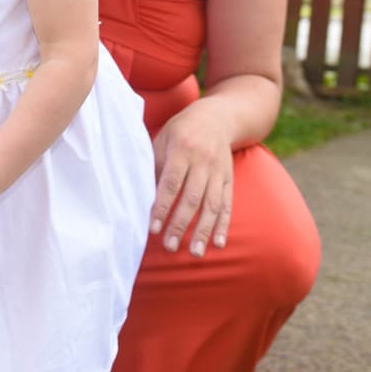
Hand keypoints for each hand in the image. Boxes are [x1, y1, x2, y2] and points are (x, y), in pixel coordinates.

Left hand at [148, 102, 234, 256]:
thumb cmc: (180, 131)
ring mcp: (219, 171)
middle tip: (170, 248)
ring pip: (212, 205)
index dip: (162, 207)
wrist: (216, 118)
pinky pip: (227, 204)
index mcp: (182, 149)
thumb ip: (154, 165)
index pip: (171, 183)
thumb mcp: (162, 140)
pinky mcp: (229, 179)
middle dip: (180, 225)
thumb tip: (141, 196)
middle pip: (192, 197)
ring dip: (203, 231)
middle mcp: (203, 161)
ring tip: (195, 253)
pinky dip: (223, 225)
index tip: (153, 229)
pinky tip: (218, 244)